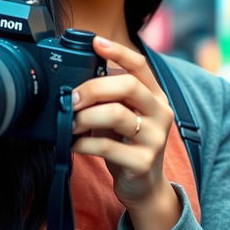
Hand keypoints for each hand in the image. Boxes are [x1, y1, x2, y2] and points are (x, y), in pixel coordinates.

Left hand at [71, 36, 180, 229]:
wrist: (144, 187)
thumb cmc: (126, 144)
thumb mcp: (122, 115)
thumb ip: (109, 97)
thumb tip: (73, 79)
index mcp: (155, 96)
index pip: (140, 65)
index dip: (118, 51)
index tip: (95, 42)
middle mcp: (160, 113)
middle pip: (128, 86)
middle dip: (93, 88)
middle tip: (71, 99)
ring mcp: (155, 138)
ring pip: (117, 115)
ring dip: (85, 117)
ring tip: (69, 123)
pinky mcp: (143, 162)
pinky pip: (107, 146)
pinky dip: (83, 143)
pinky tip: (73, 144)